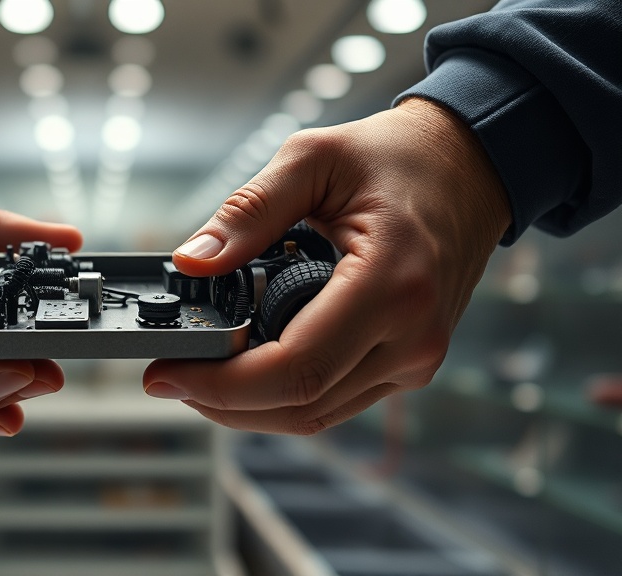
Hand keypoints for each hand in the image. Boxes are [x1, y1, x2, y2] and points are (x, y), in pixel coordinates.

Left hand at [143, 98, 511, 433]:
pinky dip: (282, 394)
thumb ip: (248, 212)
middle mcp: (412, 337)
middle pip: (299, 405)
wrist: (471, 167)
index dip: (219, 385)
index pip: (293, 369)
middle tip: (168, 378)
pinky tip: (243, 368)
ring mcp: (415, 358)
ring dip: (248, 407)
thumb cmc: (399, 158)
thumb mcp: (313, 160)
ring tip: (198, 373)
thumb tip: (192, 261)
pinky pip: (335, 399)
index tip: (166, 374)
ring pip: (315, 414)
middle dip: (221, 402)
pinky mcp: (408, 362)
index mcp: (391, 286)